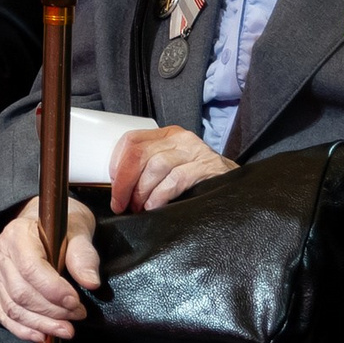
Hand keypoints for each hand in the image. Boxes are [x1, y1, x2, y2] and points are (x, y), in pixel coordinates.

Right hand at [0, 196, 98, 342]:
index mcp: (18, 234)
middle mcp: (1, 253)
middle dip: (52, 311)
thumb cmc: (60, 224)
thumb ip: (83, 255)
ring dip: (41, 324)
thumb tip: (91, 283)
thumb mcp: (78, 229)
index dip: (53, 290)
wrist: (41, 220)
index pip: (31, 268)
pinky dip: (23, 329)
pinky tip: (42, 335)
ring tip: (66, 329)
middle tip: (77, 316)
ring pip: (13, 307)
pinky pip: (5, 315)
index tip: (76, 302)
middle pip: (22, 292)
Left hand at [109, 124, 236, 213]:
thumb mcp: (170, 165)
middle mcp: (179, 138)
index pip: (131, 140)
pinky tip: (155, 207)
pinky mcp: (205, 168)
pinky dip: (160, 195)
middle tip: (120, 204)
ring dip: (141, 191)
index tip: (111, 184)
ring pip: (155, 167)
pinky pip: (175, 180)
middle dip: (124, 182)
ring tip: (139, 207)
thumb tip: (117, 186)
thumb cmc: (195, 180)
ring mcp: (194, 151)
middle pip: (139, 154)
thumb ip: (147, 167)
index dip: (116, 163)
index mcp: (166, 135)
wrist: (232, 186)